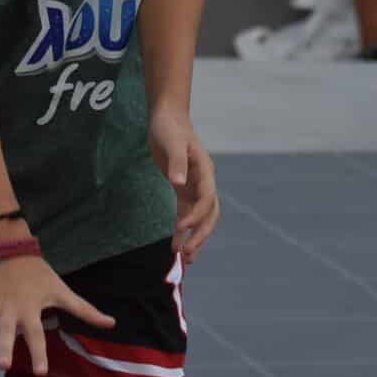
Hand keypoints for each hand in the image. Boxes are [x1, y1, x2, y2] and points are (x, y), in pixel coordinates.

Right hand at [0, 245, 114, 374]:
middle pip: (5, 333)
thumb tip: (113, 323)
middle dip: (3, 348)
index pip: (37, 335)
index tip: (42, 370)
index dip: (39, 352)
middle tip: (1, 365)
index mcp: (29, 311)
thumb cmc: (38, 274)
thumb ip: (85, 310)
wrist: (9, 246)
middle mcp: (8, 312)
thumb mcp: (62, 290)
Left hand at [150, 109, 219, 264]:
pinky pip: (187, 214)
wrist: (167, 117)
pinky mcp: (184, 190)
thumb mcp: (171, 142)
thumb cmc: (169, 127)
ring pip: (201, 218)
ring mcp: (195, 187)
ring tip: (185, 258)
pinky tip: (176, 244)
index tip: (179, 227)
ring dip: (195, 237)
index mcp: (205, 170)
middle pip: (209, 214)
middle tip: (187, 254)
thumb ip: (177, 162)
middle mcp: (204, 181)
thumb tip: (179, 183)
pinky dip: (184, 230)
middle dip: (200, 234)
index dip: (196, 215)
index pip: (206, 198)